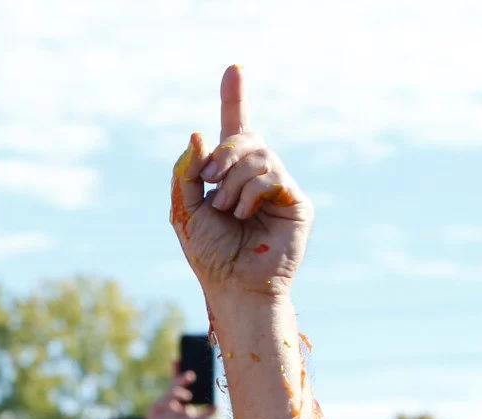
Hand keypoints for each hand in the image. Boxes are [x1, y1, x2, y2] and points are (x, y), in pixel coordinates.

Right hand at [146, 369, 215, 418]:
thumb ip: (205, 415)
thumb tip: (217, 407)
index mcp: (179, 397)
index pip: (179, 380)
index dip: (178, 369)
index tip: (181, 358)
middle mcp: (169, 397)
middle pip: (175, 384)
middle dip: (182, 379)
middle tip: (192, 375)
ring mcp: (161, 402)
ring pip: (169, 394)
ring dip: (178, 393)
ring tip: (187, 397)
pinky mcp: (154, 409)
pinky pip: (161, 404)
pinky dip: (168, 404)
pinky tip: (174, 406)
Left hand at [170, 66, 311, 301]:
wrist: (233, 287)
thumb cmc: (210, 255)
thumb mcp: (185, 211)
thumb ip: (186, 173)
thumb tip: (199, 133)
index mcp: (230, 176)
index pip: (235, 129)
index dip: (235, 98)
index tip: (233, 68)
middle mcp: (258, 176)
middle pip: (245, 136)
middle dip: (222, 154)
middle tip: (209, 181)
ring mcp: (279, 187)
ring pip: (258, 154)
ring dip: (232, 182)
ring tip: (226, 210)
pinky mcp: (296, 201)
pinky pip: (272, 174)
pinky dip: (250, 193)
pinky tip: (245, 214)